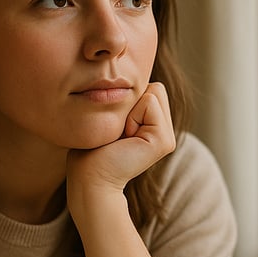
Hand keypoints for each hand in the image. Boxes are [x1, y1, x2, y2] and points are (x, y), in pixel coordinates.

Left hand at [67, 82, 175, 211]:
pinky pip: (149, 102)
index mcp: (154, 126)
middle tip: (118, 132)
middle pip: (155, 87)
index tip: (114, 127)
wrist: (89, 178)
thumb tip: (127, 78)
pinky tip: (125, 140)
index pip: (149, 87)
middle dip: (131, 102)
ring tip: (121, 136)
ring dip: (130, 110)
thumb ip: (125, 101)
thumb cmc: (90, 149)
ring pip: (154, 91)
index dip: (126, 99)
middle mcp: (165, 131)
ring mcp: (168, 137)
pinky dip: (132, 116)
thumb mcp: (109, 117)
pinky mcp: (164, 141)